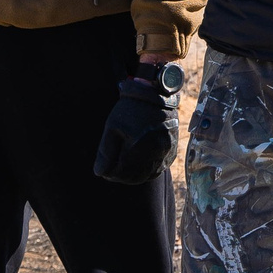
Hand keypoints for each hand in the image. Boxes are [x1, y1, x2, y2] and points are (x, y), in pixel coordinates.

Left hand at [92, 63, 183, 184]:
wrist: (155, 95)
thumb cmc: (131, 109)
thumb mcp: (112, 127)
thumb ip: (105, 152)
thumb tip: (100, 172)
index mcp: (138, 148)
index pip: (120, 173)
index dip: (109, 174)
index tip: (103, 169)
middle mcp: (155, 153)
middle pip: (134, 177)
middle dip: (120, 176)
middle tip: (111, 170)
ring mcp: (166, 153)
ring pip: (147, 175)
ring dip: (133, 175)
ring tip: (123, 165)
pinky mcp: (172, 151)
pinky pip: (158, 169)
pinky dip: (146, 171)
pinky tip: (138, 163)